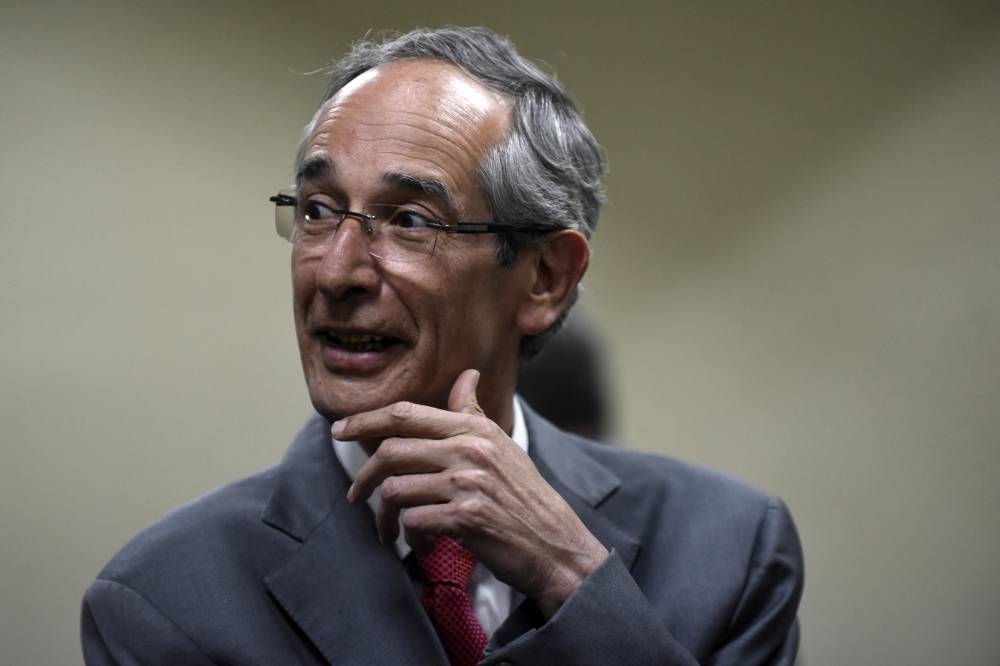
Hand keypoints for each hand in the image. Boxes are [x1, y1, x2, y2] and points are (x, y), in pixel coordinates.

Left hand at [336, 369, 608, 617]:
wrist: (556, 543)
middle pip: (391, 451)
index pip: (406, 414)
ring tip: (391, 531)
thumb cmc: (524, 496)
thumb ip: (473, 413)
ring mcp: (468, 483)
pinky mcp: (466, 518)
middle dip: (365, 477)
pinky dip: (411, 537)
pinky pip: (414, 521)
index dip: (365, 419)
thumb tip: (467, 375)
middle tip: (356, 496)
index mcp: (474, 429)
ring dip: (385, 517)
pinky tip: (423, 544)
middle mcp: (469, 449)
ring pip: (396, 490)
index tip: (339, 429)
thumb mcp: (502, 446)